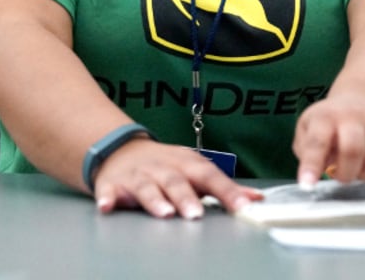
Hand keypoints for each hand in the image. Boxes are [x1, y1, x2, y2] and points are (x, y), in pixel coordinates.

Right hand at [92, 138, 262, 218]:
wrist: (123, 150)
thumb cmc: (167, 166)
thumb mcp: (196, 171)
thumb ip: (224, 188)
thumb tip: (256, 199)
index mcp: (187, 165)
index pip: (210, 176)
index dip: (227, 191)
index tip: (242, 206)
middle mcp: (163, 168)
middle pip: (176, 182)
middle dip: (186, 198)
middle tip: (196, 215)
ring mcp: (138, 176)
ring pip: (147, 187)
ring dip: (155, 200)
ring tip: (164, 214)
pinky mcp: (113, 185)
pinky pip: (109, 192)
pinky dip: (108, 199)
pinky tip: (108, 208)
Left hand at [292, 93, 364, 187]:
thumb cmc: (331, 122)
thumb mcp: (308, 128)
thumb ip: (306, 151)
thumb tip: (312, 173)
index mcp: (326, 116)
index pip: (317, 142)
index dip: (311, 165)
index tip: (307, 185)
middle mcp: (353, 116)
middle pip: (353, 150)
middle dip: (345, 174)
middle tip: (340, 174)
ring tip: (357, 167)